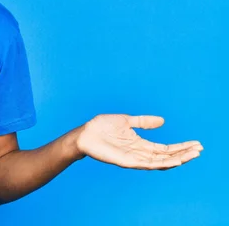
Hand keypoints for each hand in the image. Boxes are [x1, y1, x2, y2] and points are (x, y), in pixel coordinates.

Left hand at [76, 114, 202, 169]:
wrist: (85, 133)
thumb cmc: (102, 127)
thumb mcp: (127, 120)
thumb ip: (144, 122)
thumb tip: (163, 121)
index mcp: (140, 143)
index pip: (165, 148)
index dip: (180, 147)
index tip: (196, 144)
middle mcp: (139, 152)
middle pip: (166, 156)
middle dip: (183, 154)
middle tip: (199, 150)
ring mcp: (134, 158)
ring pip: (160, 162)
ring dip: (177, 159)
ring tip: (192, 155)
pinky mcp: (126, 161)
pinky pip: (146, 164)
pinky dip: (160, 163)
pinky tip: (172, 161)